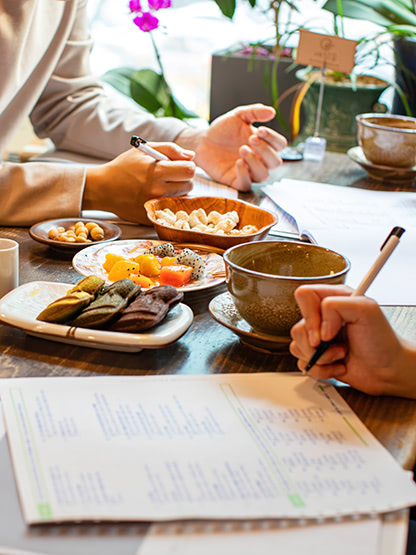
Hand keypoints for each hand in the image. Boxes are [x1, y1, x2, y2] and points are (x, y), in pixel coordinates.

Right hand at [83, 142, 194, 222]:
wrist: (103, 188)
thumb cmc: (124, 167)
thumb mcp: (145, 150)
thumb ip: (171, 149)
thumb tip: (191, 156)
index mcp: (157, 171)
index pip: (190, 170)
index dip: (187, 166)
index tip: (179, 166)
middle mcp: (158, 189)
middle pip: (189, 185)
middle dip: (183, 179)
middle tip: (170, 176)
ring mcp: (155, 205)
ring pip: (182, 198)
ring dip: (177, 191)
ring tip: (161, 186)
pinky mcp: (151, 216)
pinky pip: (170, 210)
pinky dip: (168, 203)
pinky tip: (156, 197)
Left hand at [177, 104, 286, 190]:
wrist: (203, 140)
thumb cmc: (223, 129)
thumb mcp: (239, 116)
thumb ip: (255, 112)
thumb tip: (272, 111)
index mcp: (264, 144)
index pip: (280, 145)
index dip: (273, 139)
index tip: (260, 130)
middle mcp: (260, 160)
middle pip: (275, 162)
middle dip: (265, 150)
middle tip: (251, 139)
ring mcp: (249, 172)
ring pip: (263, 175)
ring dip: (255, 162)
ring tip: (242, 149)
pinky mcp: (235, 180)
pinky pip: (246, 184)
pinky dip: (244, 175)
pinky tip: (238, 163)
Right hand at [289, 284, 415, 397]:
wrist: (389, 372)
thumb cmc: (383, 341)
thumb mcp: (366, 310)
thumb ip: (335, 306)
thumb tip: (319, 329)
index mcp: (334, 298)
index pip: (304, 296)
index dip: (310, 315)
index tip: (325, 332)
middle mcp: (324, 317)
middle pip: (298, 326)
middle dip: (315, 343)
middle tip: (336, 346)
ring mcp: (320, 338)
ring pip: (297, 346)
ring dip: (321, 357)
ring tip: (341, 356)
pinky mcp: (318, 356)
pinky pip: (302, 363)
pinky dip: (321, 370)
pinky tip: (339, 366)